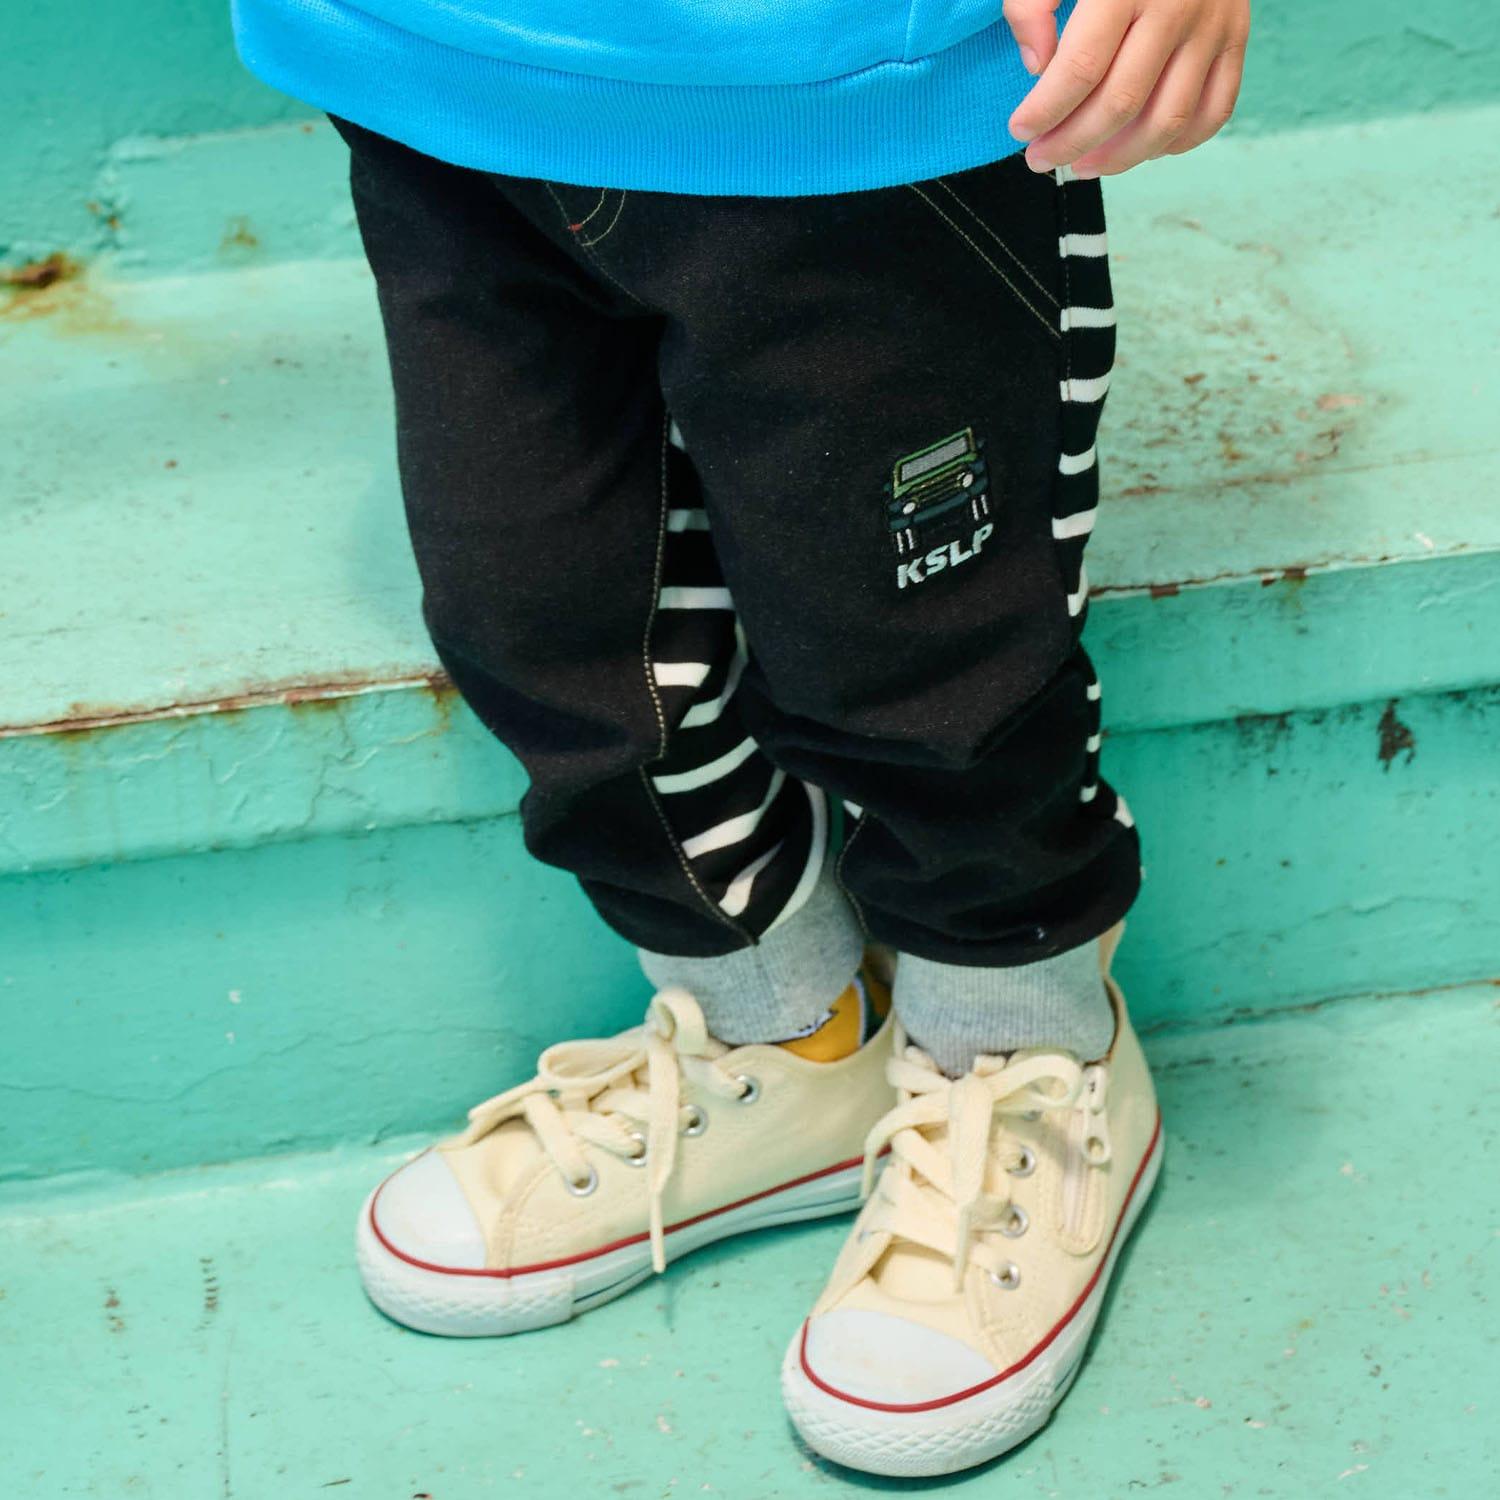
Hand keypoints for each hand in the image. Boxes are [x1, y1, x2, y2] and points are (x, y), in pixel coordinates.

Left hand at [1004, 0, 1248, 176]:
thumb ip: (1033, 3)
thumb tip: (1037, 66)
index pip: (1081, 68)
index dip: (1045, 110)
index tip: (1020, 130)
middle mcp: (1176, 6)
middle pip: (1121, 102)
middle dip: (1071, 142)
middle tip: (1040, 158)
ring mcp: (1213, 25)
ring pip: (1168, 120)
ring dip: (1119, 158)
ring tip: (1082, 166)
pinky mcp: (1236, 37)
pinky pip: (1214, 110)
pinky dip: (1178, 144)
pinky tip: (1139, 149)